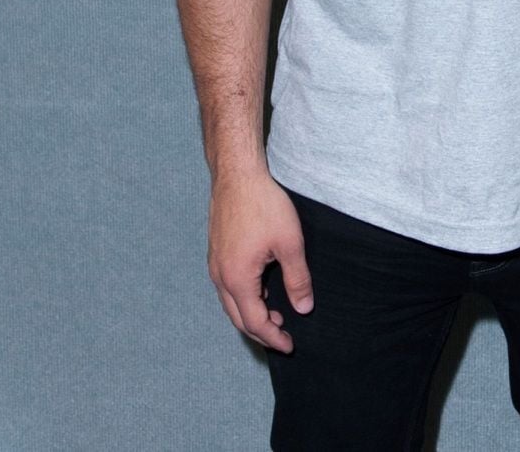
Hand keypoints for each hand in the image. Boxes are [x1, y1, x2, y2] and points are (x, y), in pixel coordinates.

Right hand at [208, 170, 313, 353]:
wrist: (238, 174)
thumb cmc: (263, 205)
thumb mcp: (289, 243)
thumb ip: (297, 279)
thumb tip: (303, 308)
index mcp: (238, 279)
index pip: (255, 322)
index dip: (273, 338)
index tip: (290, 345)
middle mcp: (220, 276)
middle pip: (238, 318)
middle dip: (260, 331)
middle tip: (283, 335)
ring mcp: (215, 264)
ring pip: (230, 303)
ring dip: (251, 314)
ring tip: (275, 314)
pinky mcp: (216, 252)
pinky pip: (228, 286)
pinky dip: (244, 297)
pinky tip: (262, 289)